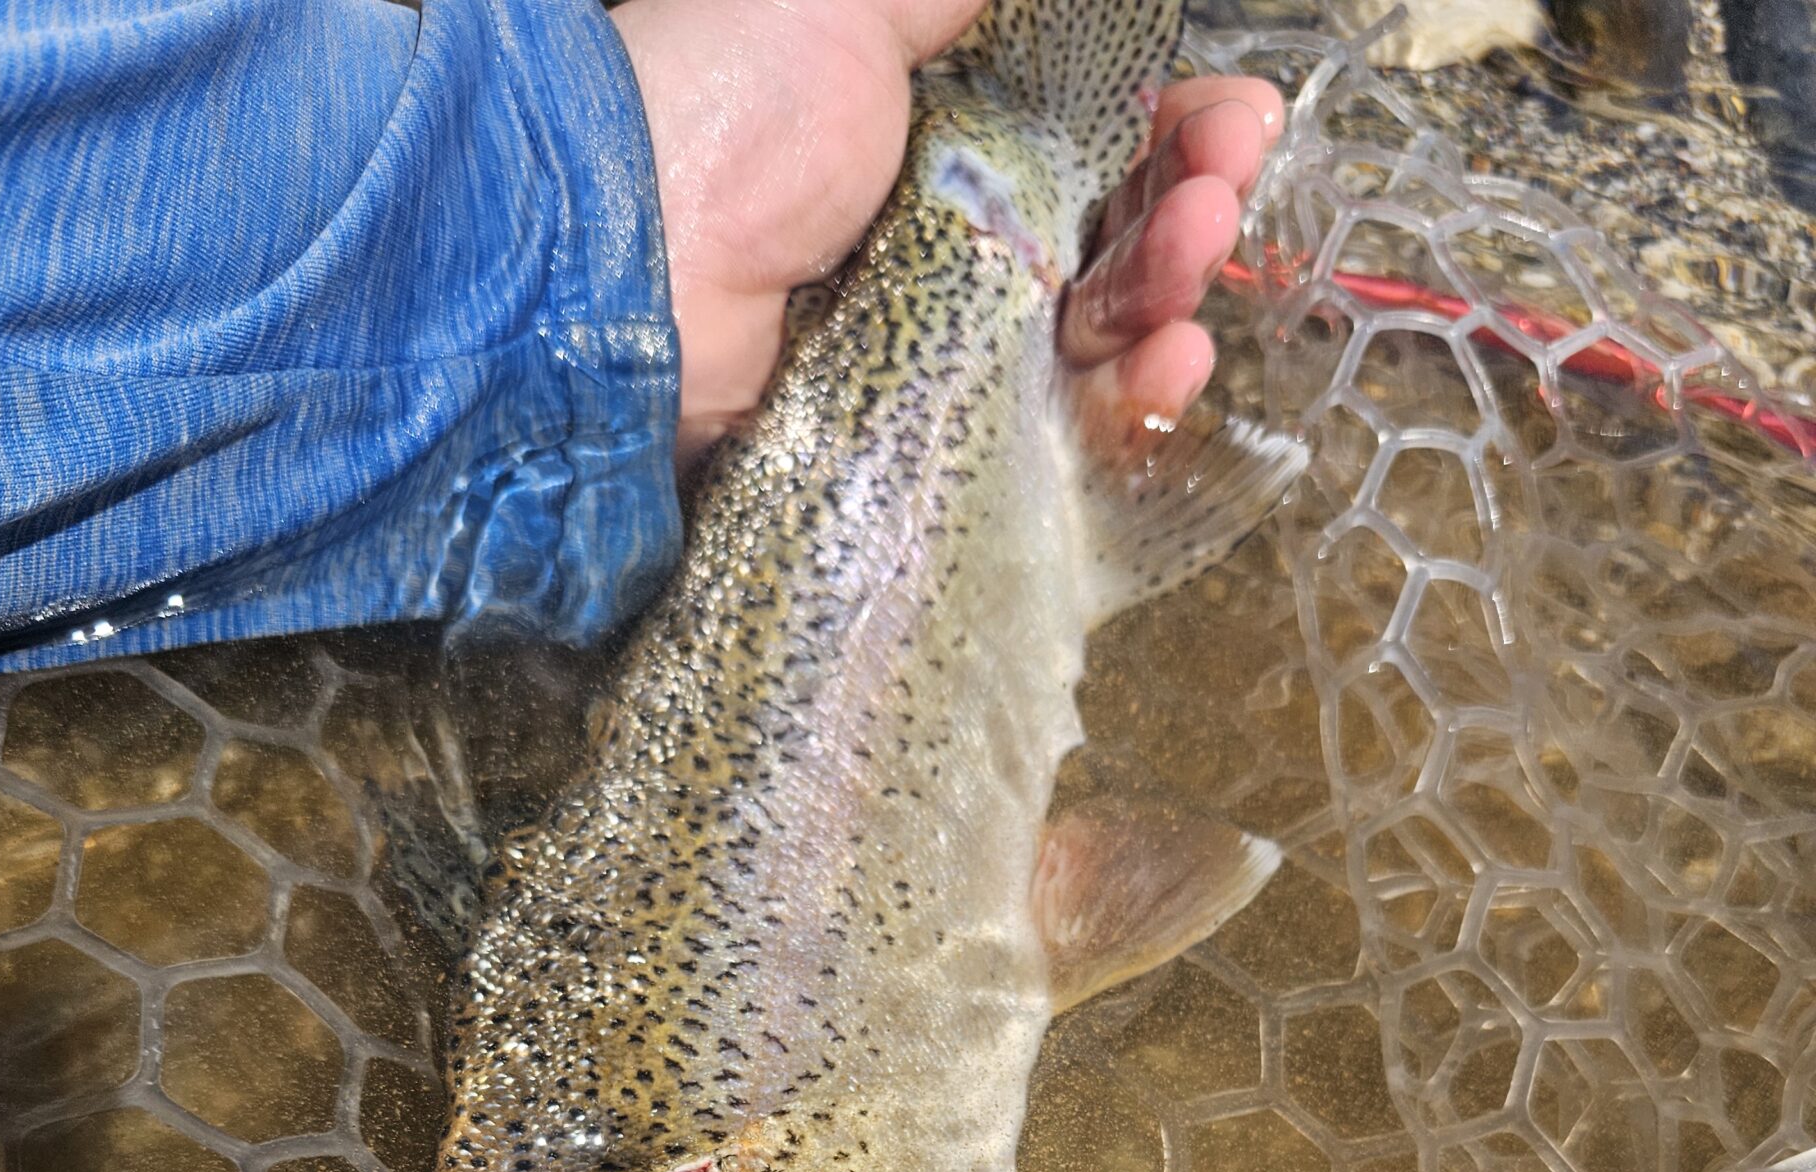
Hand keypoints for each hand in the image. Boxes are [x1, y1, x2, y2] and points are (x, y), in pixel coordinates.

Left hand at [611, 0, 1281, 462]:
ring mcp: (934, 357)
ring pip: (1093, 343)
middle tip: (1223, 184)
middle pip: (1107, 242)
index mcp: (926, 133)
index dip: (1172, 131)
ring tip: (1198, 257)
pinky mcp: (924, 455)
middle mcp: (937, 246)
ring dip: (1172, 297)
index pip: (1088, 137)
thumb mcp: (848, 0)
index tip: (1229, 119)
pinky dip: (1127, 406)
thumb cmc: (715, 116)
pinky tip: (1169, 365)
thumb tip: (1078, 1)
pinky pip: (1052, 441)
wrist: (614, 284)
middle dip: (1189, 208)